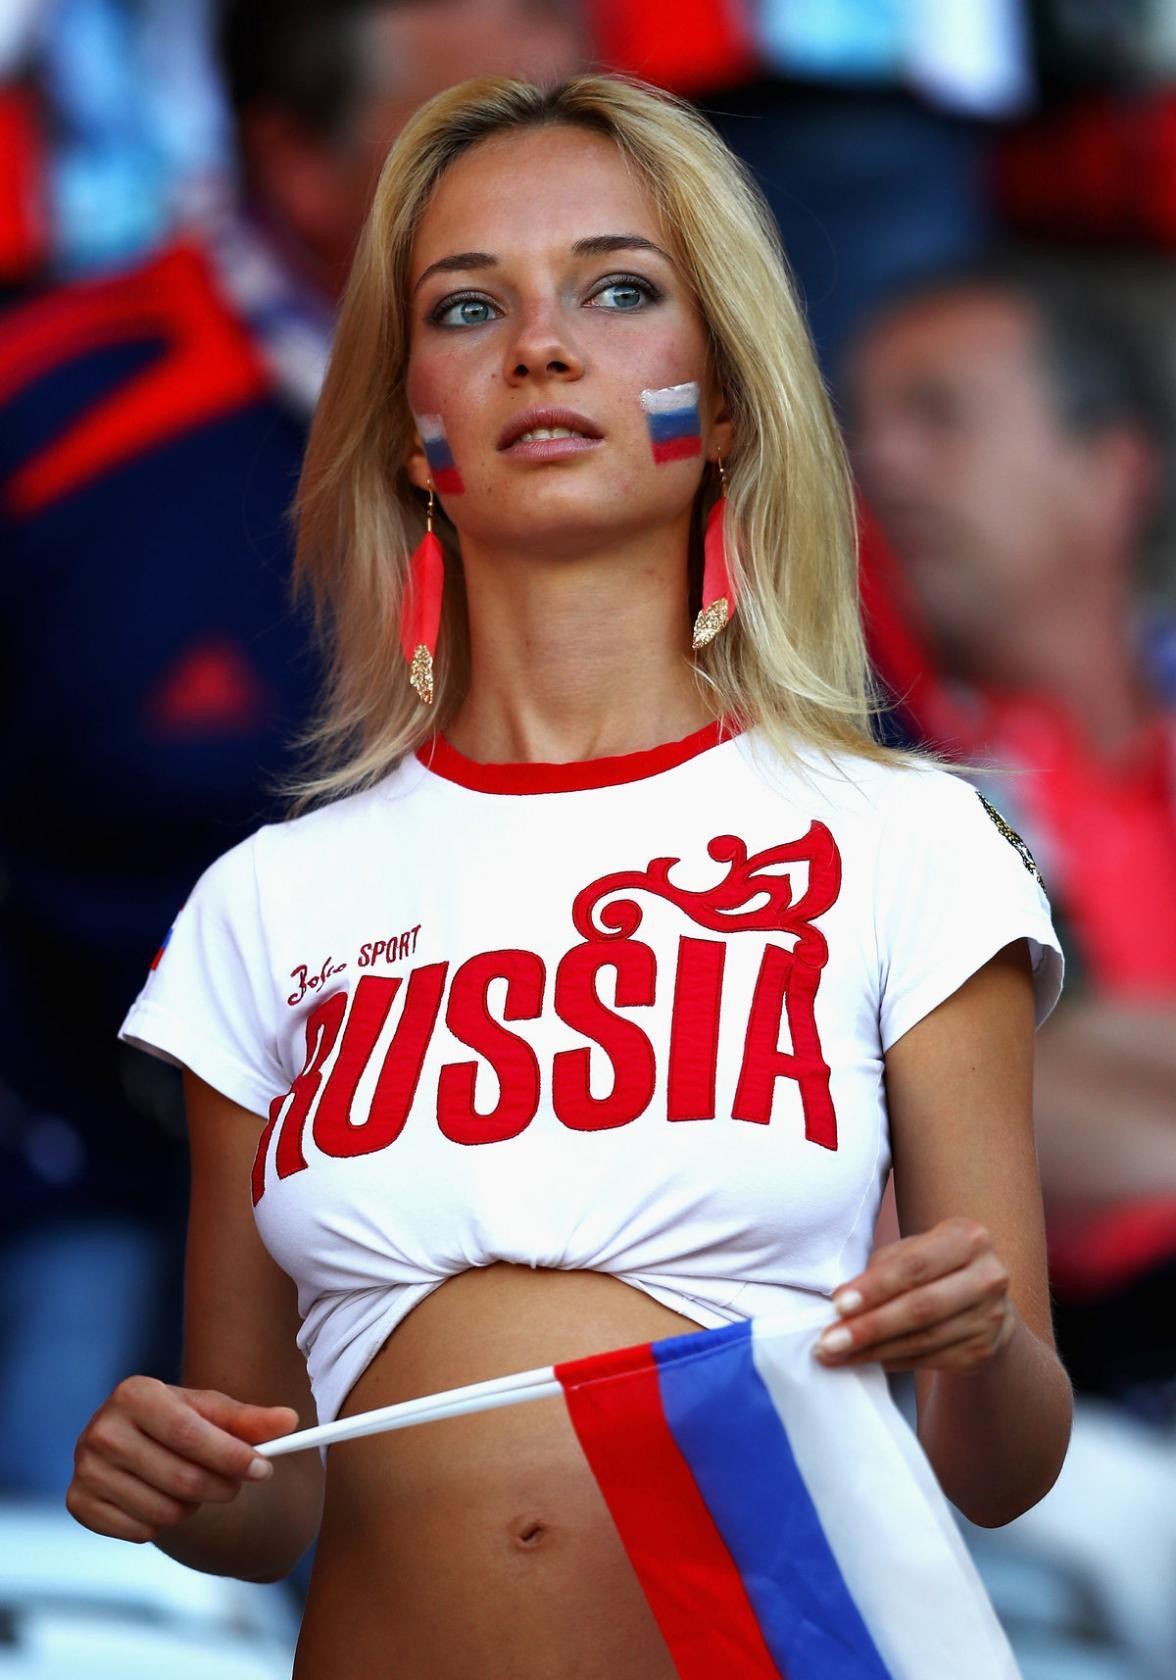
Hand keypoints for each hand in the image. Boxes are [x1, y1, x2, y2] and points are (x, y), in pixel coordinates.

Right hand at [67, 1377, 298, 1542]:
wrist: (132, 1442)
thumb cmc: (177, 1422)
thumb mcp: (211, 1412)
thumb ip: (250, 1418)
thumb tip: (289, 1422)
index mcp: (134, 1393)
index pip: (189, 1433)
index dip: (230, 1455)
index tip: (265, 1469)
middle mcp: (101, 1429)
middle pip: (180, 1477)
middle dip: (220, 1487)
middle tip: (235, 1485)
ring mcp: (85, 1468)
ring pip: (163, 1510)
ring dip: (191, 1506)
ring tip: (191, 1487)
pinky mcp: (78, 1503)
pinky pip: (139, 1531)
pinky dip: (161, 1523)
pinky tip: (160, 1499)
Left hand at [814, 1217, 1016, 1373]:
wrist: (983, 1301)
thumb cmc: (934, 1268)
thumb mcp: (913, 1251)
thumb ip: (882, 1268)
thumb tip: (842, 1300)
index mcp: (968, 1239)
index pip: (914, 1265)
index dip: (874, 1287)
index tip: (838, 1305)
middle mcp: (988, 1277)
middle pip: (921, 1307)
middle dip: (869, 1326)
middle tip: (829, 1342)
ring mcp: (989, 1317)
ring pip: (923, 1339)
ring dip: (873, 1350)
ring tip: (837, 1355)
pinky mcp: (982, 1350)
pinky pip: (929, 1359)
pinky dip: (893, 1360)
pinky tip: (868, 1359)